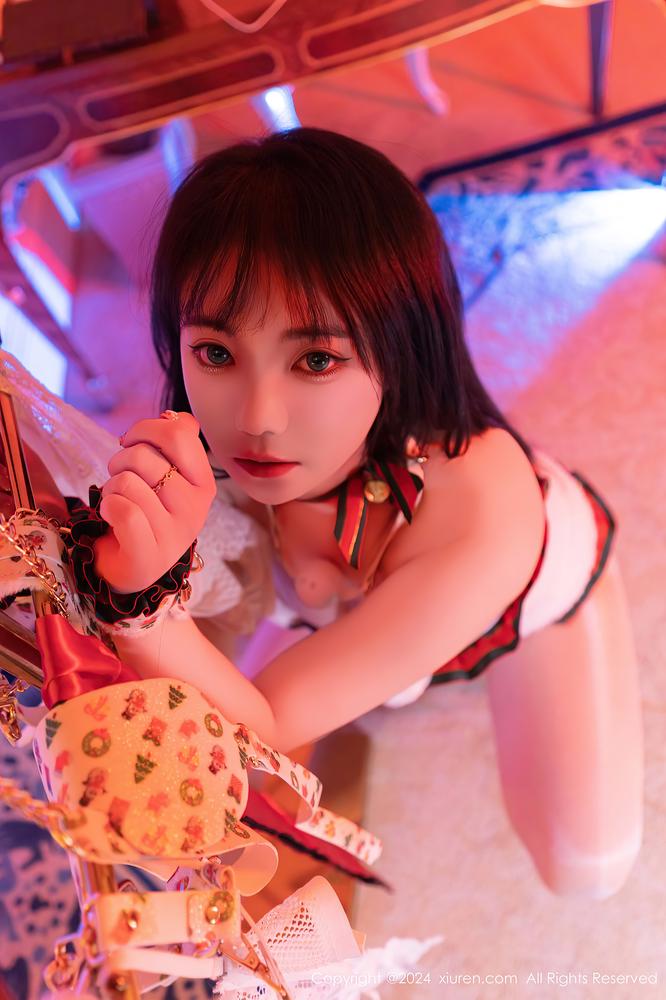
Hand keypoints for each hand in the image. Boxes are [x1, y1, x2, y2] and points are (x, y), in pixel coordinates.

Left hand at [93, 411, 215, 593]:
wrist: (132, 569)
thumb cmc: (146, 515)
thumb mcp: (167, 478)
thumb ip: (176, 445)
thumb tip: (182, 419)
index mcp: (203, 483)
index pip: (179, 433)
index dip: (145, 430)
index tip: (133, 444)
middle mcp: (196, 507)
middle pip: (145, 455)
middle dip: (121, 459)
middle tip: (120, 477)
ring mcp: (175, 533)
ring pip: (128, 482)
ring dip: (110, 487)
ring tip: (117, 500)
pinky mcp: (149, 554)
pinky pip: (123, 510)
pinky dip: (107, 508)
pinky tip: (111, 517)